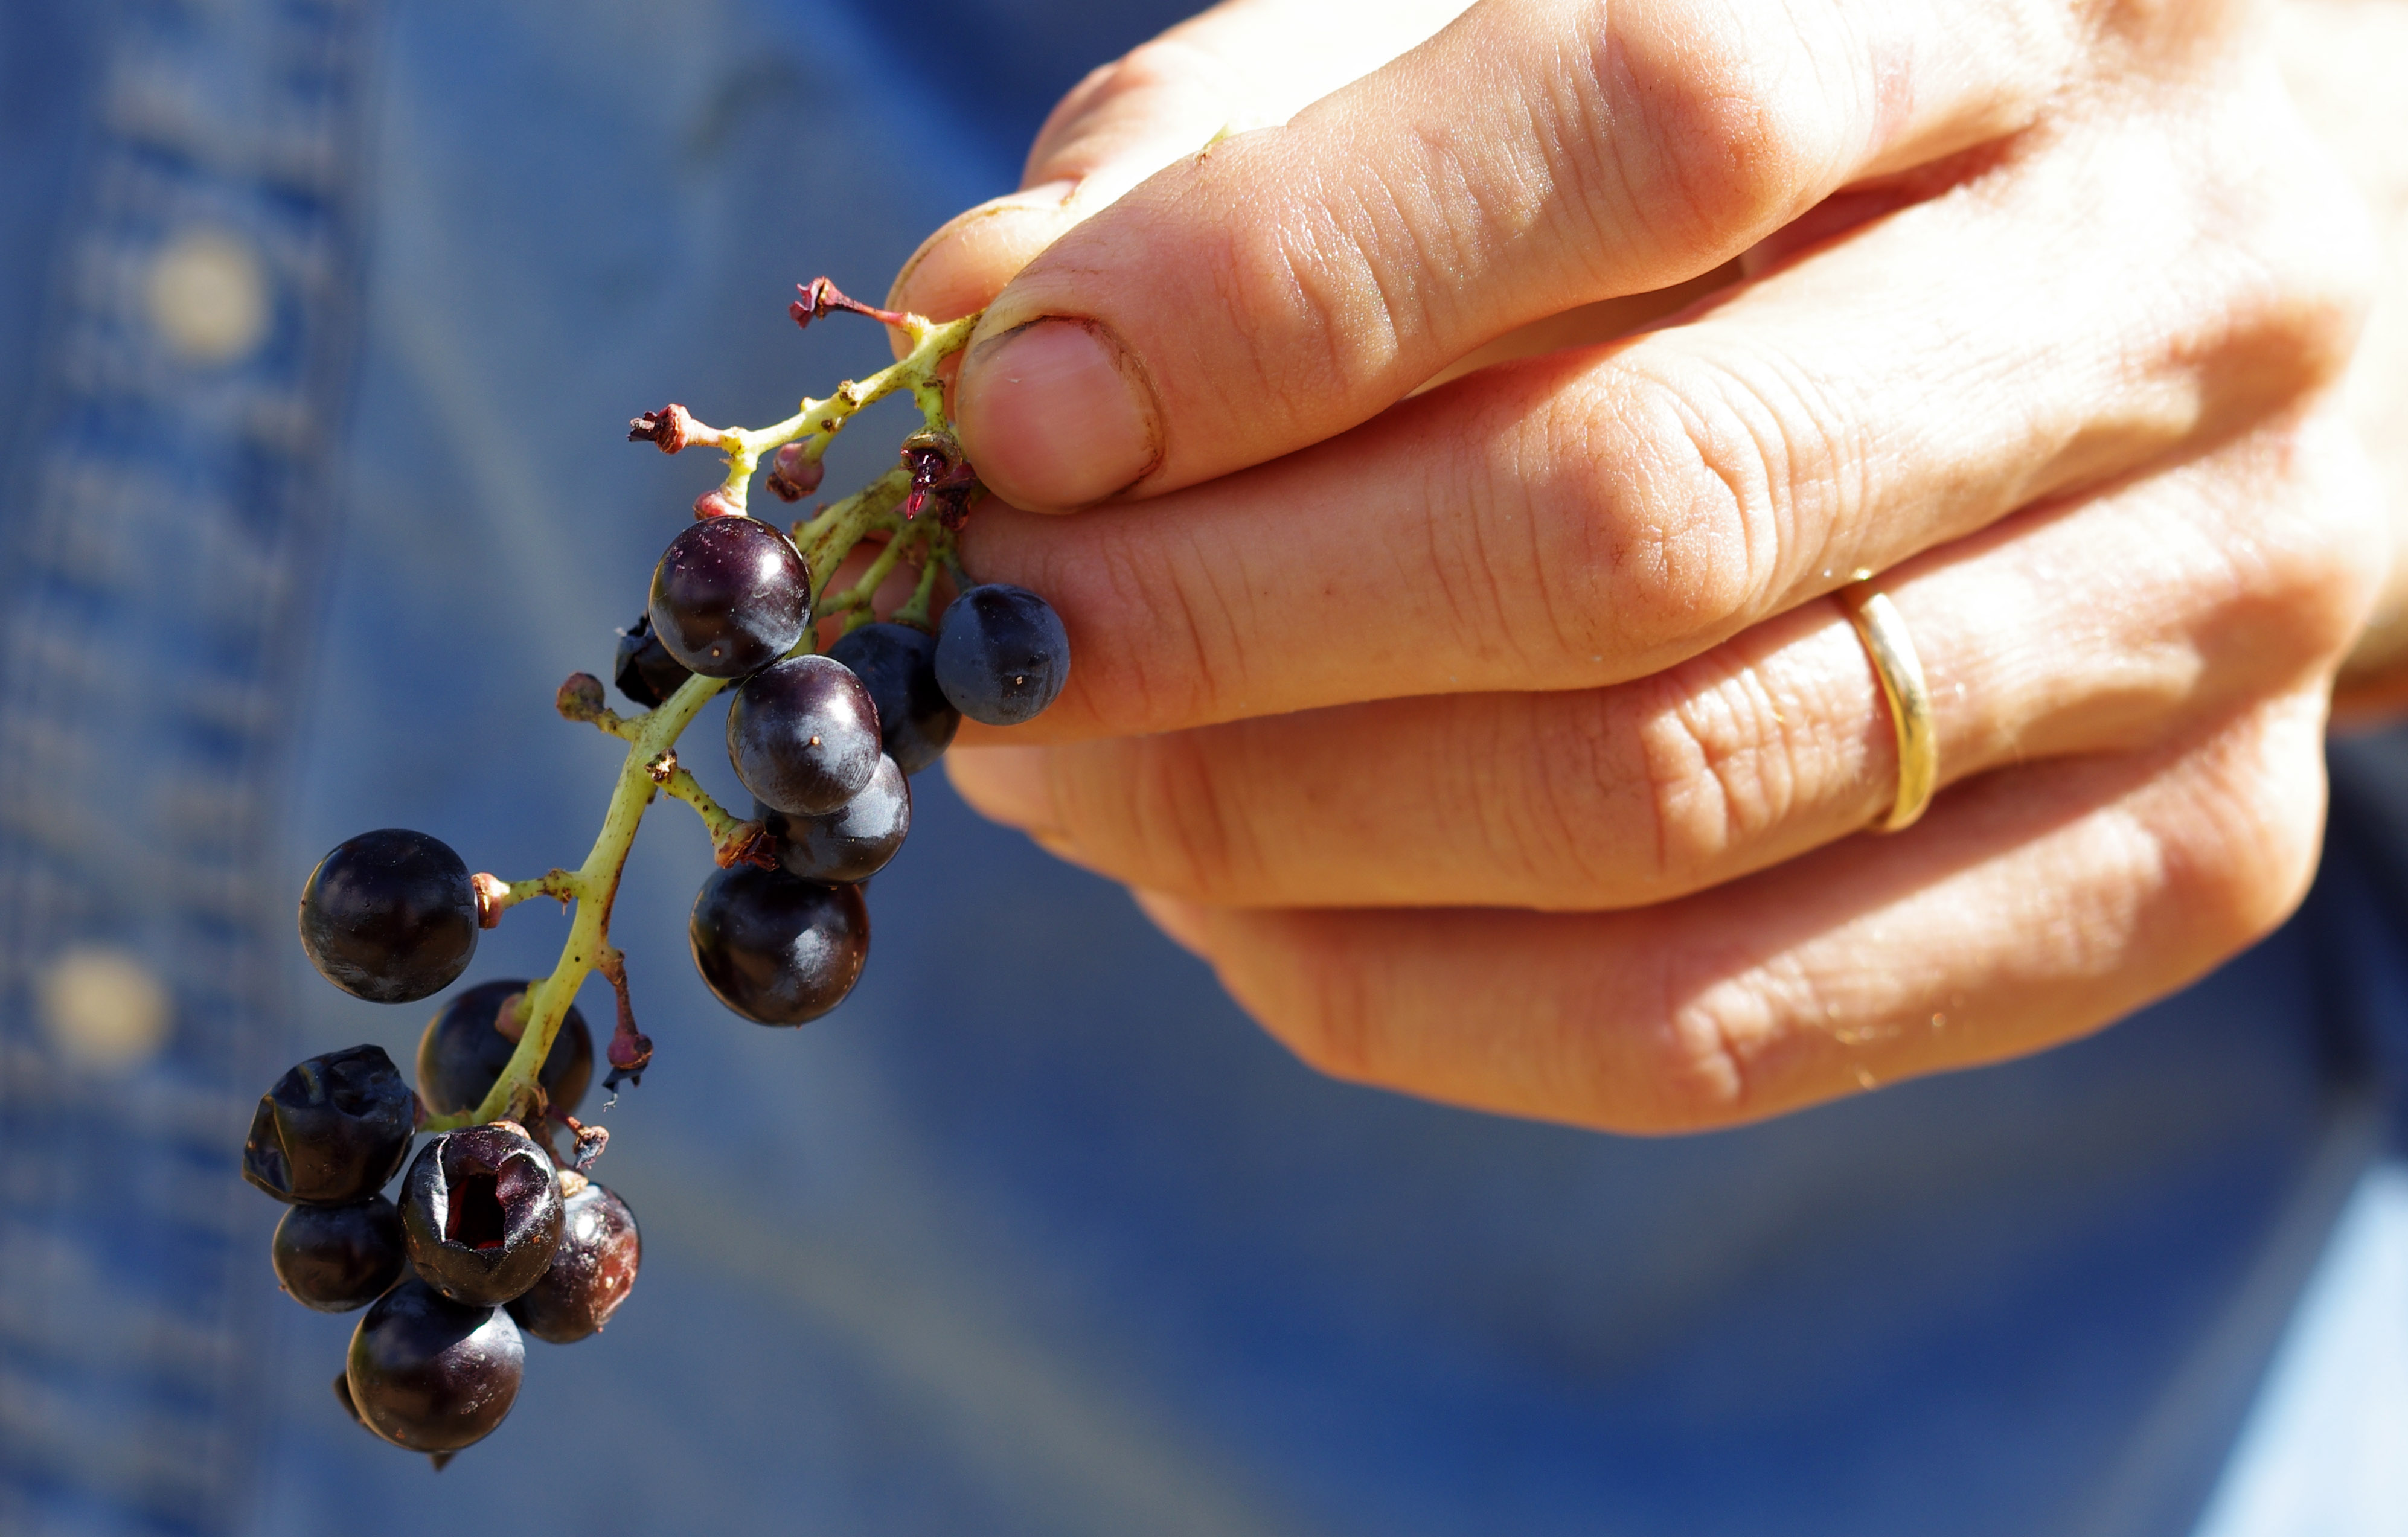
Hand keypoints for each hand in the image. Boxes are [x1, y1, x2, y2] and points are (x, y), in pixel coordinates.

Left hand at [894, 0, 2382, 1130]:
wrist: (2173, 293)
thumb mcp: (1527, 38)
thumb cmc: (1796, 140)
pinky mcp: (2175, 870)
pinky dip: (1408, 994)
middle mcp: (2177, 302)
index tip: (1009, 419)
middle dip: (1225, 619)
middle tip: (995, 647)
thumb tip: (982, 335)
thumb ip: (1265, 145)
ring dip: (1271, 824)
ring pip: (1656, 801)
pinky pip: (1719, 1027)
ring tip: (1069, 777)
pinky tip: (1241, 913)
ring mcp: (2213, 616)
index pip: (1646, 124)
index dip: (1278, 293)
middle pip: (1635, 518)